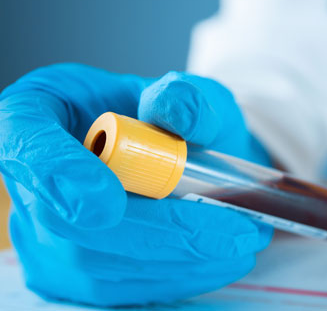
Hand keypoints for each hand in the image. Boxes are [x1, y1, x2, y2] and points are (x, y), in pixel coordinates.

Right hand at [0, 64, 272, 305]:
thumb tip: (176, 114)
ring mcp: (41, 235)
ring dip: (178, 260)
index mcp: (36, 115)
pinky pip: (115, 289)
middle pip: (64, 222)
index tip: (107, 203)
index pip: (26, 144)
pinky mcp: (69, 275)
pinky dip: (176, 277)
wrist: (182, 159)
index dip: (58, 175)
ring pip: (95, 264)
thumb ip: (186, 97)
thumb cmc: (174, 120)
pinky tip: (222, 261)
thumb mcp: (191, 93)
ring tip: (244, 241)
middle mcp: (28, 180)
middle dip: (156, 231)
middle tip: (232, 231)